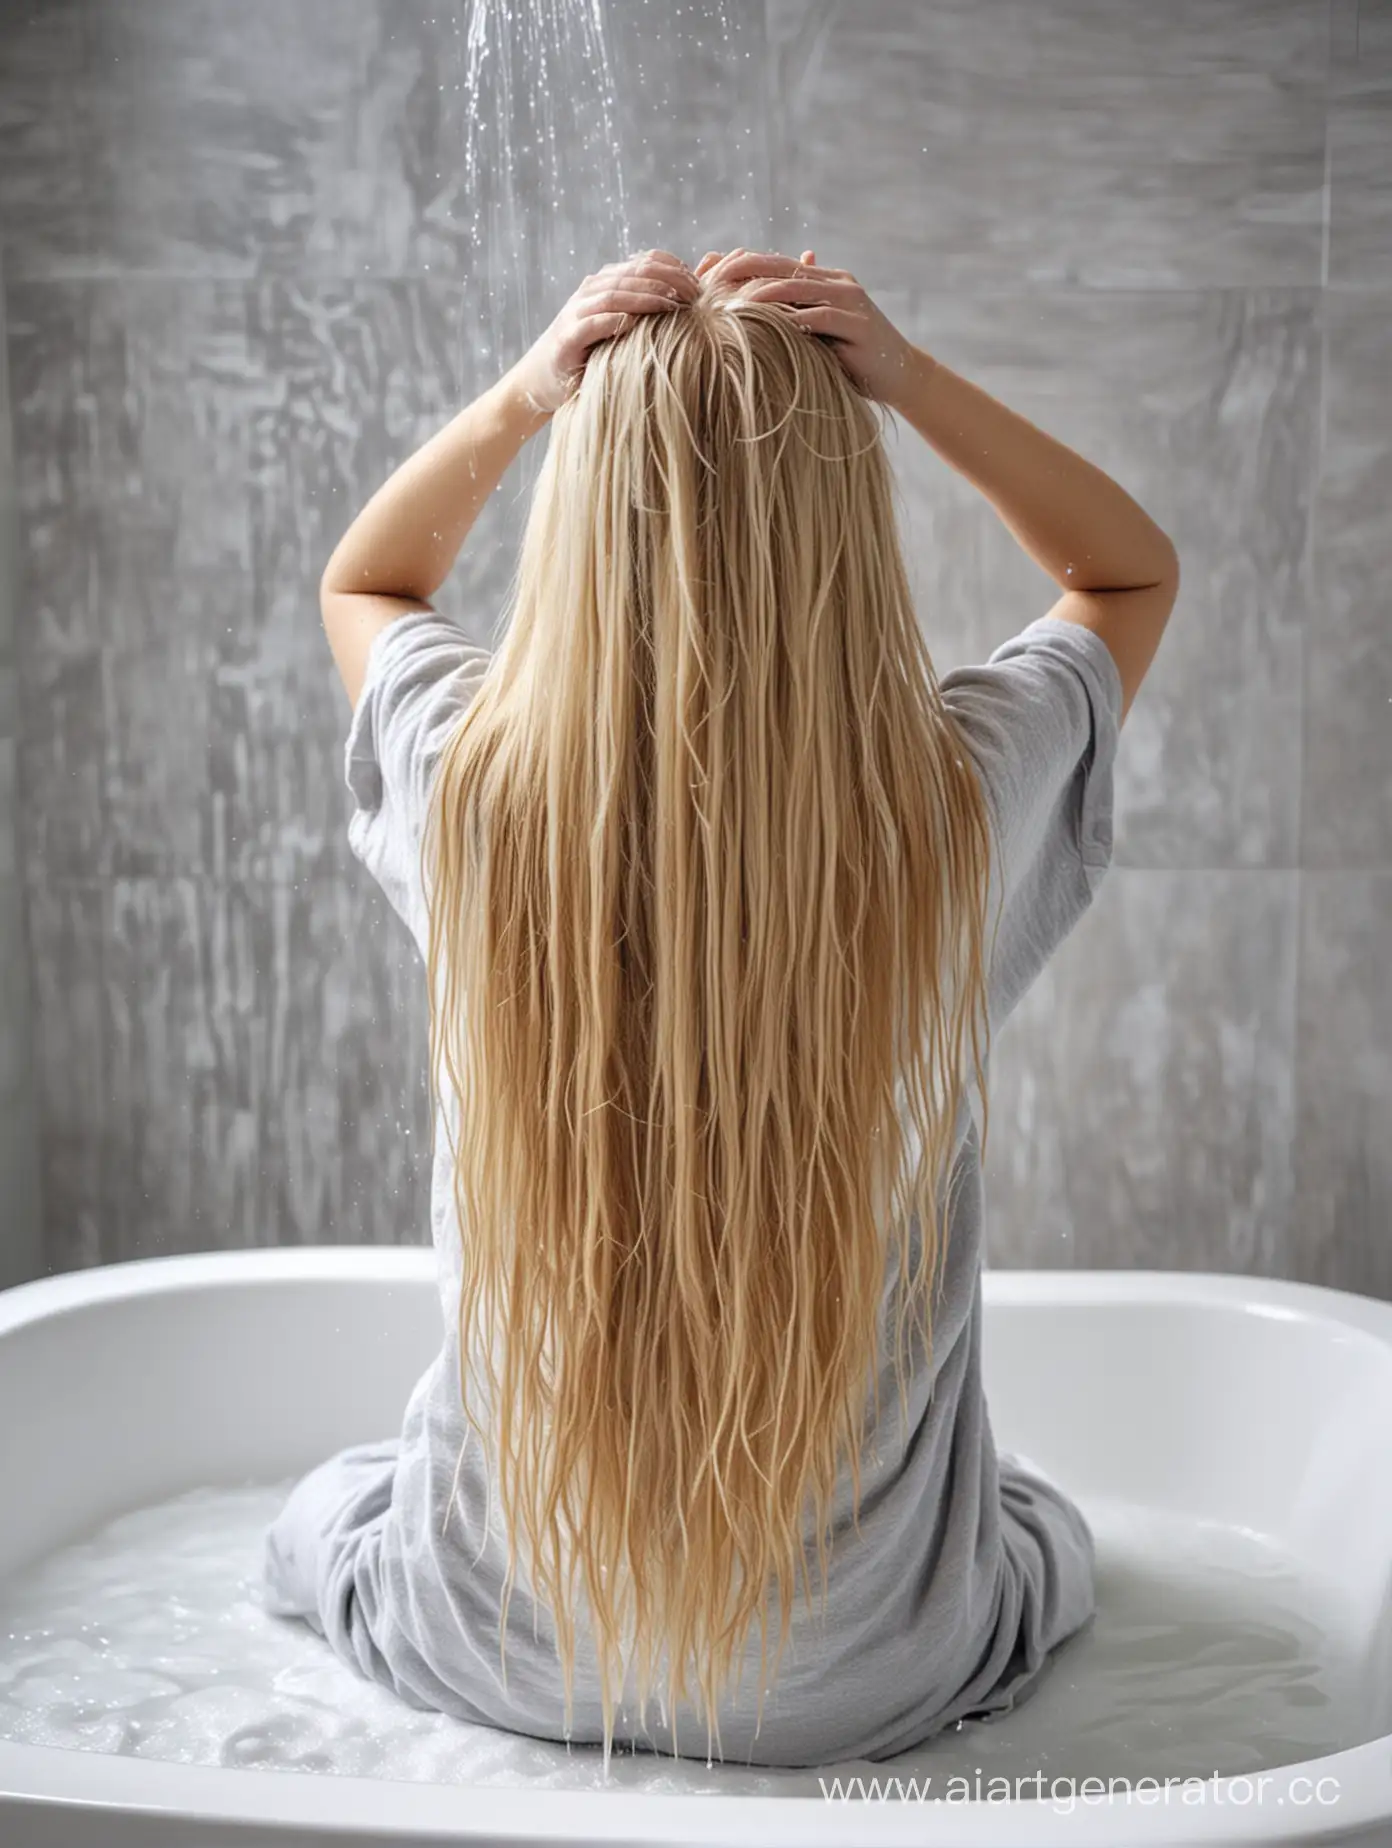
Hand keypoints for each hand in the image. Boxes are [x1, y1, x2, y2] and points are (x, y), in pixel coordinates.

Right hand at [510, 250, 699, 416]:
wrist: (542, 380)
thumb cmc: (590, 356)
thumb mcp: (619, 328)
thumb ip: (642, 311)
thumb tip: (684, 302)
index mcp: (605, 283)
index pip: (644, 262)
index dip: (673, 267)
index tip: (698, 283)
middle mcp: (589, 291)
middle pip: (633, 274)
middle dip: (668, 281)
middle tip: (694, 295)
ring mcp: (576, 313)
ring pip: (615, 294)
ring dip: (646, 297)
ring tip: (673, 306)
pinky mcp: (566, 339)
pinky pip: (592, 324)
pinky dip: (614, 321)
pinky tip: (635, 325)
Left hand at [693, 248, 921, 408]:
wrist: (900, 375)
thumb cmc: (851, 359)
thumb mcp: (817, 334)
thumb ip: (791, 315)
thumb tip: (752, 307)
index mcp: (824, 279)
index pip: (776, 264)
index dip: (742, 265)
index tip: (707, 273)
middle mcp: (837, 283)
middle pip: (782, 268)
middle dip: (744, 271)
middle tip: (710, 279)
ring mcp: (850, 301)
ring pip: (799, 288)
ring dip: (764, 294)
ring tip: (731, 302)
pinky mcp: (859, 324)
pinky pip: (821, 317)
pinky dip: (795, 320)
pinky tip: (769, 328)